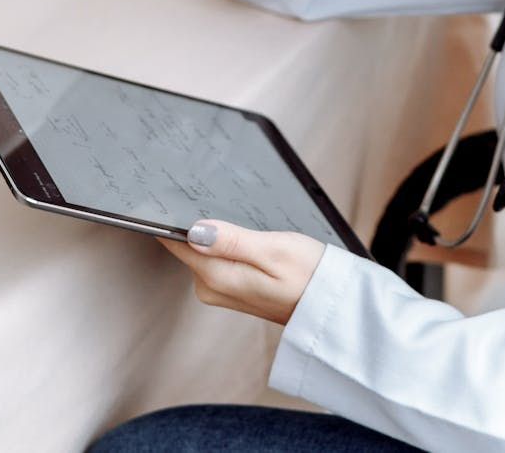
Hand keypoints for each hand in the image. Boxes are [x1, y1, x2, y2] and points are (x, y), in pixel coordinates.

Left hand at [158, 220, 325, 324]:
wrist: (330, 308)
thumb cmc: (310, 277)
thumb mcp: (275, 250)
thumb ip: (232, 241)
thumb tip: (194, 231)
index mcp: (216, 276)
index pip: (176, 242)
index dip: (174, 218)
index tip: (179, 196)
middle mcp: (210, 288)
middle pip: (187, 244)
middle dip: (201, 223)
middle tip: (227, 205)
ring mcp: (219, 291)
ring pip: (202, 251)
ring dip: (218, 235)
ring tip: (245, 224)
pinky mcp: (230, 290)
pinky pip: (215, 260)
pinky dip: (227, 246)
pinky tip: (249, 240)